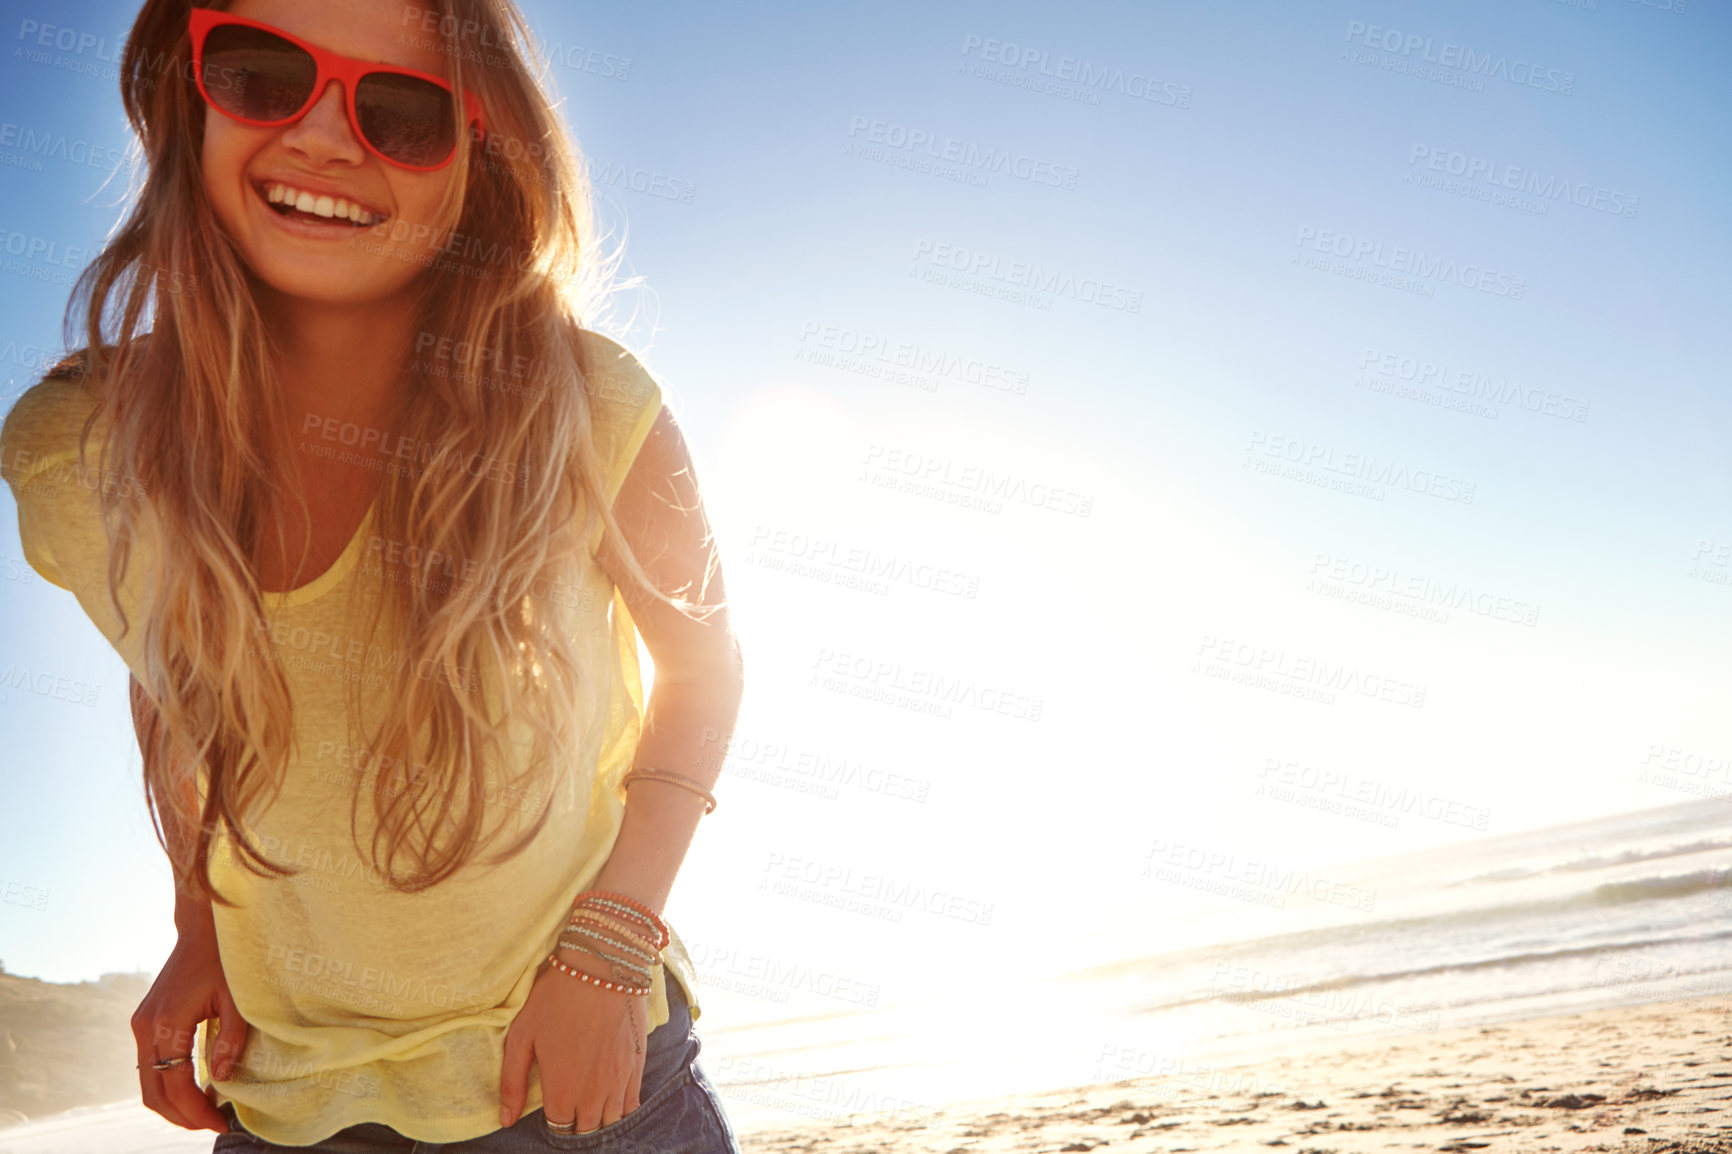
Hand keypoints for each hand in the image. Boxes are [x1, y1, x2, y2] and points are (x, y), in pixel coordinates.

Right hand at [131, 918, 249, 1132]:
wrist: (202, 930)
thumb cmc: (225, 961)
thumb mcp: (237, 1000)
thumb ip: (231, 1040)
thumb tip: (220, 1079)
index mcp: (168, 1024)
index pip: (176, 1085)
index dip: (197, 1111)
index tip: (220, 1124)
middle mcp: (146, 1028)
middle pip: (153, 1092)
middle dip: (181, 1116)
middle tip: (212, 1125)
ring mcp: (140, 1025)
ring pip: (147, 1082)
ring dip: (173, 1104)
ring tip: (205, 1112)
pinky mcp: (144, 1022)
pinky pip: (150, 1065)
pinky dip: (168, 1084)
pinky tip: (195, 1088)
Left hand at [498, 948, 650, 1131]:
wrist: (603, 967)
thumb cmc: (556, 998)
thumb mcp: (522, 1035)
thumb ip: (512, 1082)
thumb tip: (505, 1119)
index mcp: (561, 1091)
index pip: (559, 1128)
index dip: (553, 1121)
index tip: (551, 1106)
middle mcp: (593, 1094)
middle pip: (586, 1130)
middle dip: (576, 1123)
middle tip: (569, 1104)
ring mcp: (618, 1082)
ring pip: (610, 1122)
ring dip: (599, 1119)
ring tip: (589, 1103)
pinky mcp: (637, 1066)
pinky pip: (632, 1105)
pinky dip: (621, 1109)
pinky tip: (612, 1097)